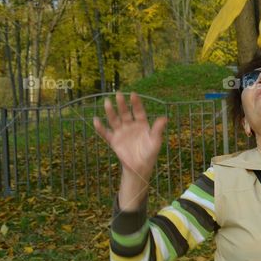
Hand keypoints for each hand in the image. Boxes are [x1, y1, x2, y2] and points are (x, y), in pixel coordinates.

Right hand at [93, 93, 166, 207]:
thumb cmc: (150, 153)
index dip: (136, 103)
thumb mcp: (155, 141)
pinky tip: (96, 120)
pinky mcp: (114, 140)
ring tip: (106, 102)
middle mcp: (130, 125)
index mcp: (142, 124)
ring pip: (114, 120)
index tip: (133, 94)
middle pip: (125, 113)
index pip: (138, 111)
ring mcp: (121, 132)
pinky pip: (106, 133)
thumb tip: (164, 118)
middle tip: (118, 94)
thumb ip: (158, 130)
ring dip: (110, 112)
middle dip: (122, 104)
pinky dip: (100, 127)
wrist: (140, 166)